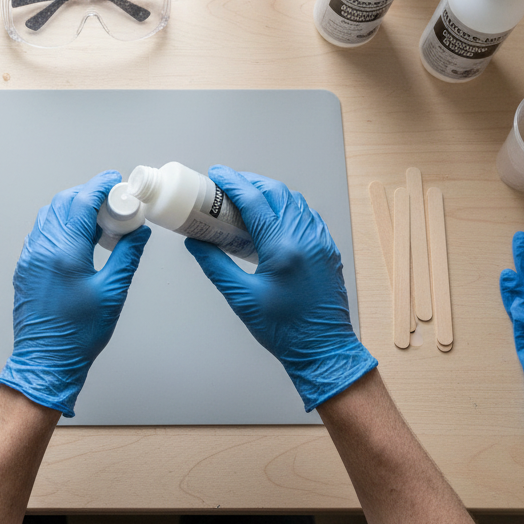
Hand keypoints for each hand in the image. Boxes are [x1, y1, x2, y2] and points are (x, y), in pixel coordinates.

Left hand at [0, 170, 150, 416]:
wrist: (45, 361)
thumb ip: (127, 256)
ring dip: (73, 207)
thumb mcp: (112, 293)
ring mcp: (30, 257)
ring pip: (50, 215)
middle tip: (112, 200)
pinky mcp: (25, 267)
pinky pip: (42, 231)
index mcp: (65, 252)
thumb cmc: (78, 334)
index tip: (115, 180)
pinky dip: (60, 223)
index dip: (100, 185)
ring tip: (98, 219)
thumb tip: (139, 232)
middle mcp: (42, 249)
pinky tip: (78, 237)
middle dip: (88, 193)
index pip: (82, 201)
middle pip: (64, 202)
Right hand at [185, 166, 375, 410]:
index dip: (233, 182)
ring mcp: (320, 241)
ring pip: (294, 200)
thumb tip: (196, 243)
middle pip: (276, 192)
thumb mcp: (241, 297)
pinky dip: (287, 206)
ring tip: (246, 198)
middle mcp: (305, 238)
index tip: (217, 173)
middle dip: (250, 182)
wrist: (324, 350)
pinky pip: (306, 214)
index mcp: (282, 247)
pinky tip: (272, 216)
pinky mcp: (327, 249)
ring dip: (269, 192)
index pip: (254, 200)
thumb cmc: (284, 330)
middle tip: (227, 184)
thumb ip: (216, 265)